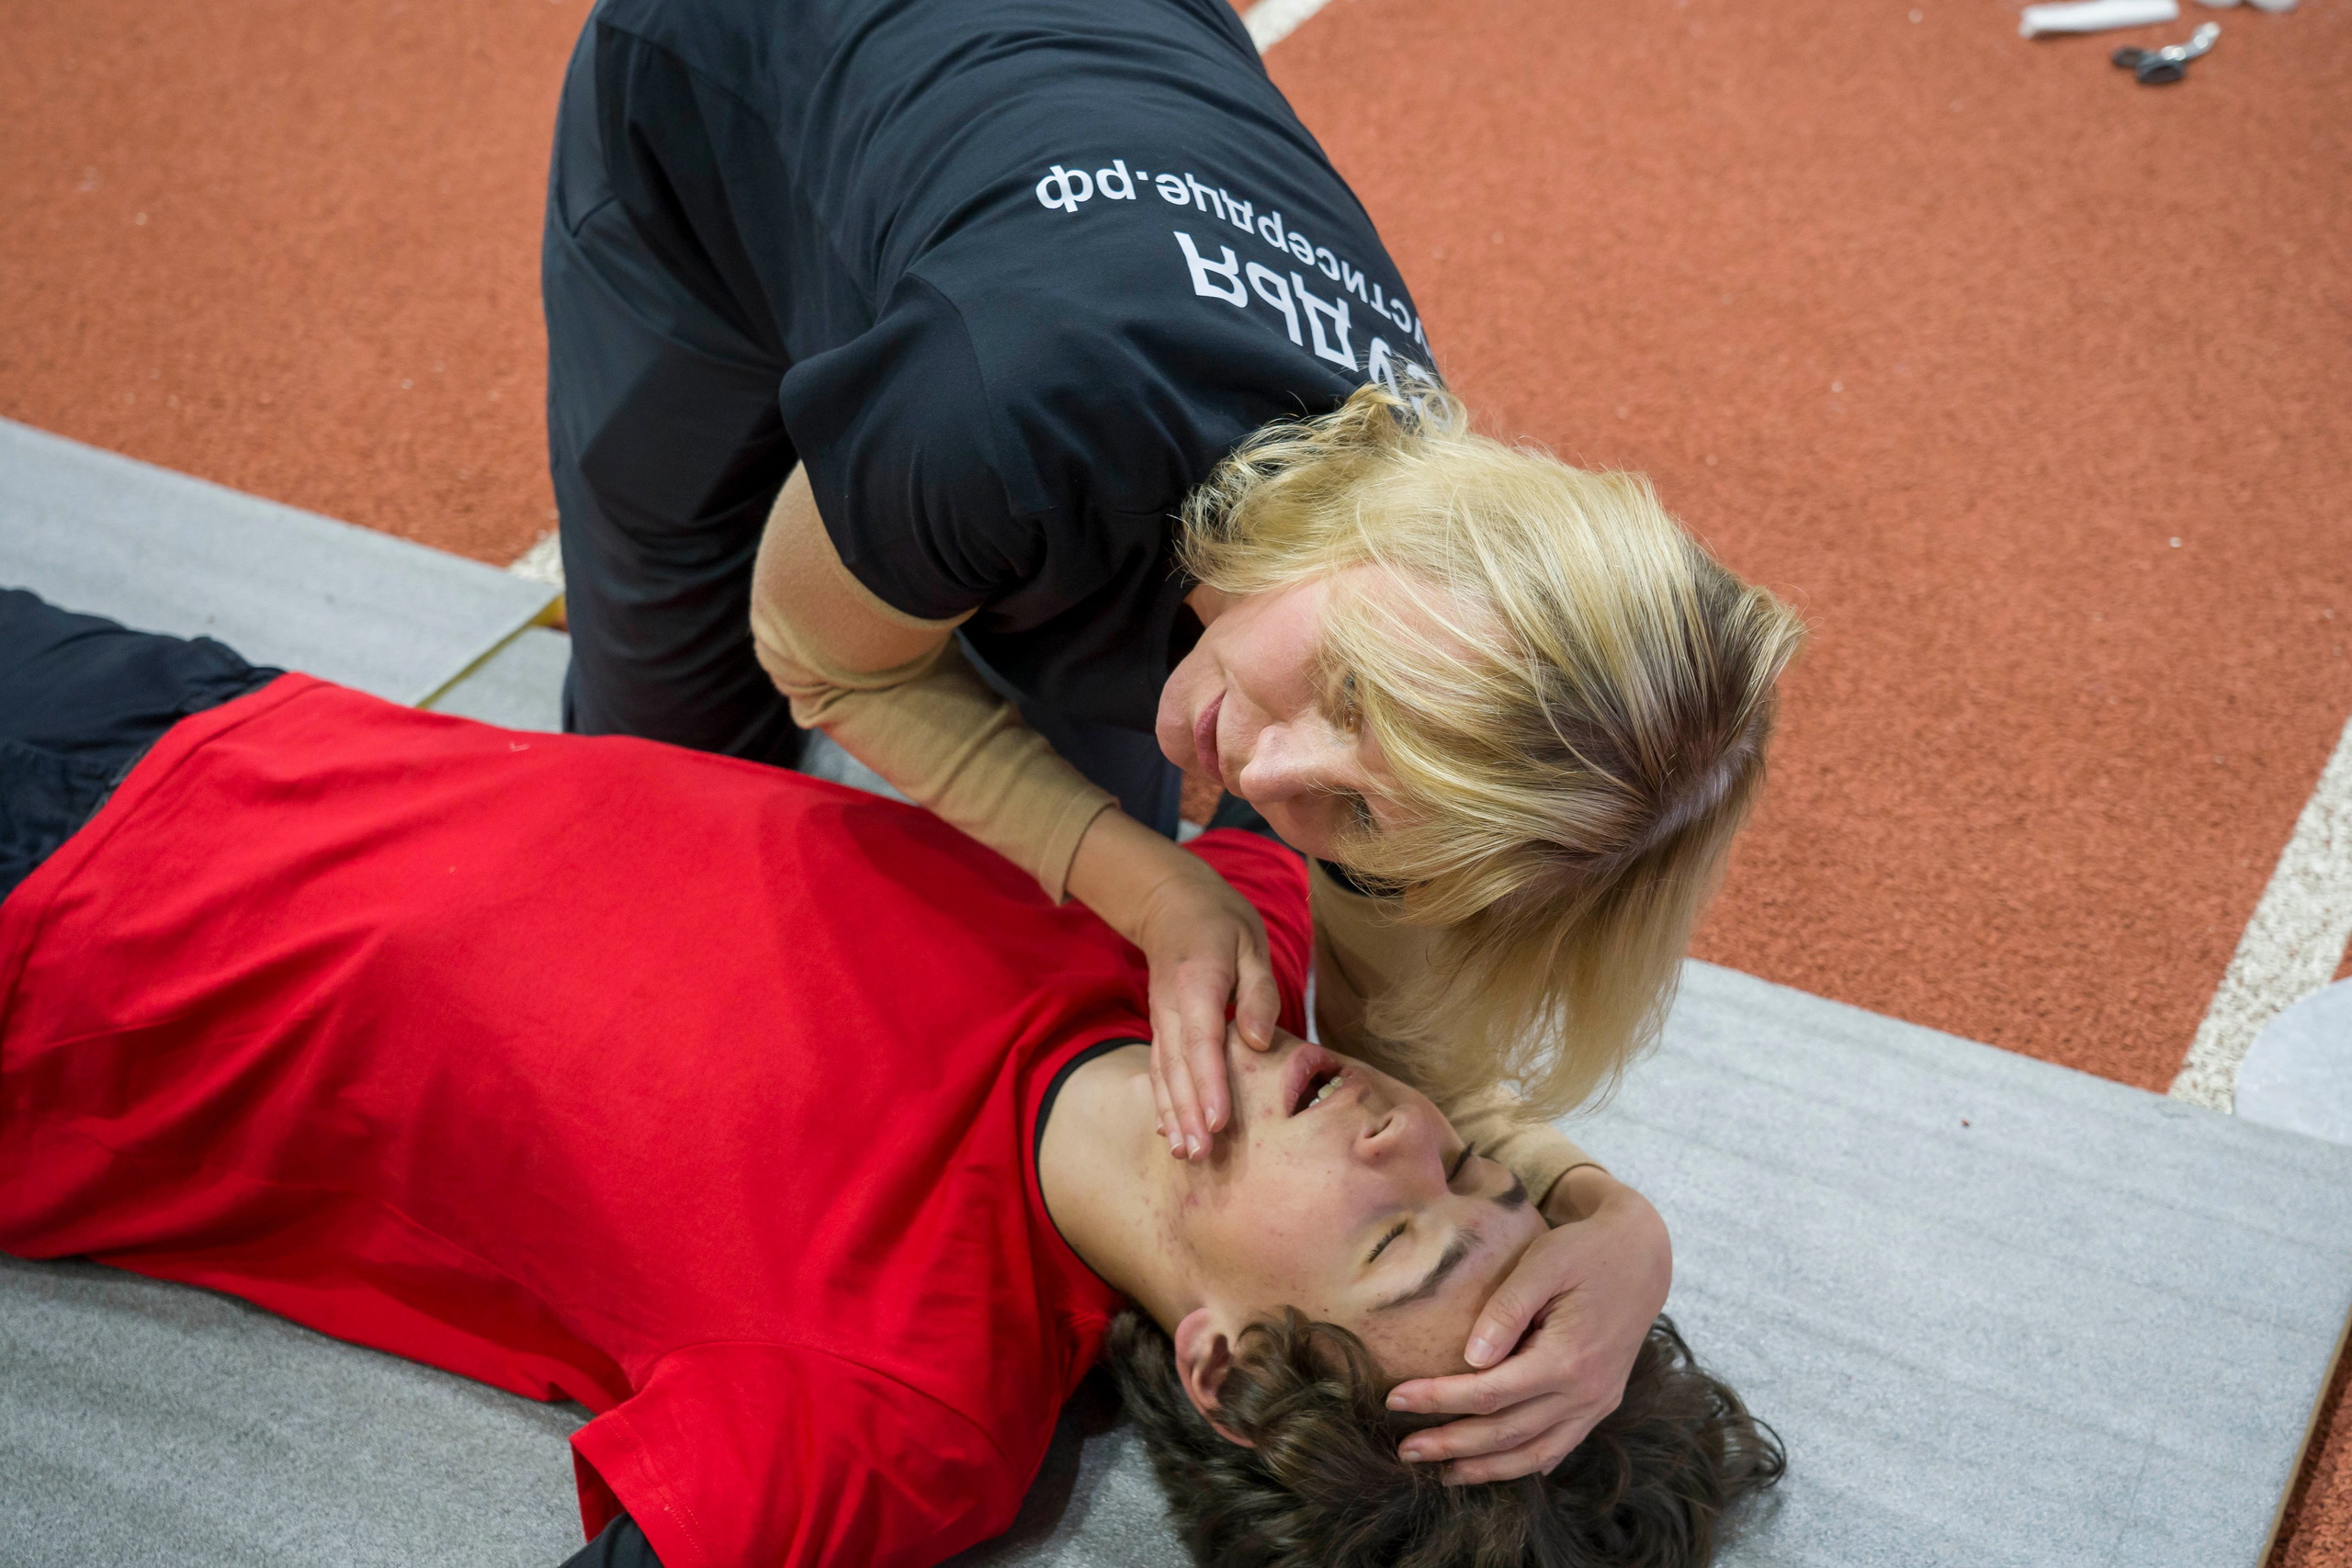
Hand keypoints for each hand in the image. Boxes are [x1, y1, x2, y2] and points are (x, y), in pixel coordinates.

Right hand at [1066, 811, 1281, 1158]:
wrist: (1171, 904)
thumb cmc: (1221, 923)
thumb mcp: (1250, 944)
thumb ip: (1258, 992)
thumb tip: (1260, 1041)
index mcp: (1196, 983)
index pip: (1202, 1041)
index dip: (1209, 1084)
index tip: (1219, 1121)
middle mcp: (1170, 1006)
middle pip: (1177, 1067)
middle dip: (1188, 1114)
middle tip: (1201, 1155)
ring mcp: (1160, 1019)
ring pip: (1163, 1073)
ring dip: (1173, 1115)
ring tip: (1184, 1154)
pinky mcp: (1160, 1028)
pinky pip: (1158, 1069)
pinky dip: (1162, 1102)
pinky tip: (1168, 1132)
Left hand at [1382, 1170, 1671, 1483]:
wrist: (1643, 1256)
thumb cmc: (1584, 1251)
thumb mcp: (1542, 1263)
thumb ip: (1506, 1310)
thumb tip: (1470, 1359)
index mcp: (1568, 1358)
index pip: (1490, 1393)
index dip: (1439, 1399)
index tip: (1396, 1399)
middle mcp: (1586, 1392)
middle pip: (1507, 1433)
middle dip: (1451, 1445)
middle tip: (1404, 1450)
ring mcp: (1597, 1404)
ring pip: (1533, 1453)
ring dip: (1485, 1468)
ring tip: (1441, 1473)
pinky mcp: (1601, 1403)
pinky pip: (1559, 1446)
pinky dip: (1524, 1463)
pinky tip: (1494, 1468)